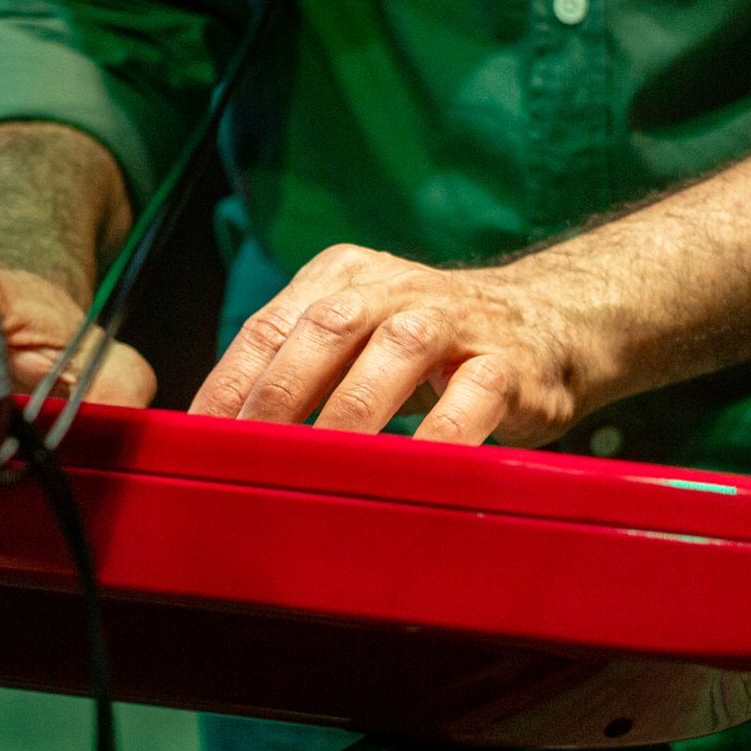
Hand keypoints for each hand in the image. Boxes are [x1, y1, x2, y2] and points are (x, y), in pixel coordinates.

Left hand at [188, 244, 601, 446]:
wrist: (552, 323)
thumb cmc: (432, 349)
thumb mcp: (359, 339)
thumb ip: (297, 370)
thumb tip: (213, 440)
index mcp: (343, 277)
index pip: (269, 326)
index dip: (229, 386)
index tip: (198, 444)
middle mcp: (395, 288)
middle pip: (325, 328)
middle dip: (280, 396)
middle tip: (248, 459)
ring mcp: (456, 320)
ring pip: (397, 350)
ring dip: (353, 412)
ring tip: (321, 467)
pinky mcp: (509, 362)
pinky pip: (473, 396)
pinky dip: (441, 436)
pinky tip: (412, 472)